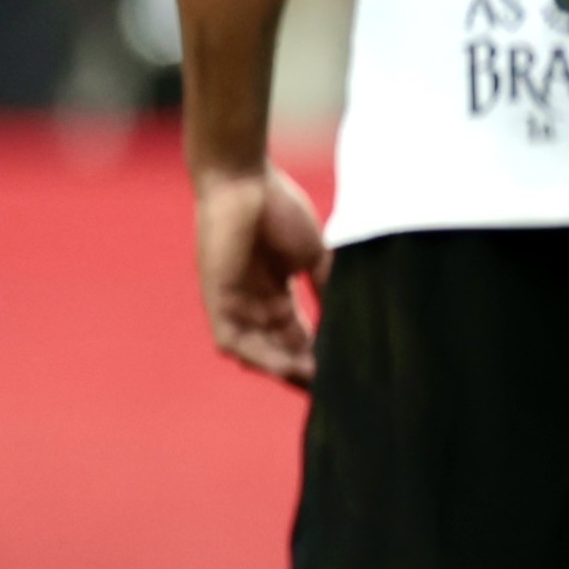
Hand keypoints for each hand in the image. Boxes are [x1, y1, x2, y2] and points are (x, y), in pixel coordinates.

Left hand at [195, 162, 329, 389]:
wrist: (243, 181)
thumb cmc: (278, 209)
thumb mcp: (315, 257)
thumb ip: (326, 288)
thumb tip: (352, 320)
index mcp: (276, 292)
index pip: (298, 335)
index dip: (318, 355)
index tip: (343, 372)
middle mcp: (253, 303)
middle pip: (278, 348)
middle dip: (302, 370)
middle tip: (330, 387)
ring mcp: (233, 303)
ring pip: (256, 351)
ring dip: (282, 368)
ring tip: (311, 380)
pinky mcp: (216, 298)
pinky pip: (232, 340)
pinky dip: (256, 355)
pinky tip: (283, 366)